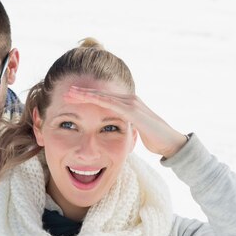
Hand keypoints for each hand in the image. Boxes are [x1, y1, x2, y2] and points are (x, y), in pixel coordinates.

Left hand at [64, 86, 186, 157]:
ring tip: (70, 93)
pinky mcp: (133, 111)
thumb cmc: (154, 138)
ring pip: (103, 96)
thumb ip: (125, 126)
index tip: (70, 98)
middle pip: (100, 94)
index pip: (102, 98)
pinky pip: (112, 104)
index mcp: (127, 104)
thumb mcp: (134, 130)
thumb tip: (116, 129)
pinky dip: (98, 100)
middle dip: (82, 93)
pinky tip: (86, 98)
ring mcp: (132, 103)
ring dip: (86, 94)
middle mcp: (129, 99)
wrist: (170, 143)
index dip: (86, 97)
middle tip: (65, 92)